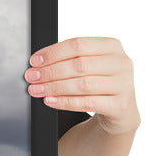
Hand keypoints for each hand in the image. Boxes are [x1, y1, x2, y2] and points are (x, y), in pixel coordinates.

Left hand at [25, 36, 139, 135]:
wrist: (120, 110)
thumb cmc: (100, 84)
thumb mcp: (90, 66)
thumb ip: (70, 60)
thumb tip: (38, 63)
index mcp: (112, 46)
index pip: (78, 44)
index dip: (53, 52)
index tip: (35, 61)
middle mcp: (121, 63)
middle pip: (79, 64)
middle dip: (50, 71)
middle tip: (32, 77)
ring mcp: (123, 84)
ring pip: (82, 84)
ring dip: (54, 87)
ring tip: (36, 90)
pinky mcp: (120, 105)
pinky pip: (87, 103)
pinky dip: (64, 102)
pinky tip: (50, 101)